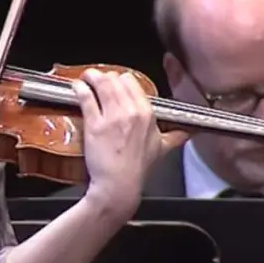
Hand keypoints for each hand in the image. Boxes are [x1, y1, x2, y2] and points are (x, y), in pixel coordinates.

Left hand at [72, 69, 186, 218]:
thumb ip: (175, 137)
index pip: (132, 82)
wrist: (119, 185)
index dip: (121, 80)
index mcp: (147, 113)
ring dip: (91, 77)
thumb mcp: (162, 150)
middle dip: (105, 77)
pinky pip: (86, 97)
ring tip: (86, 78)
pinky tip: (76, 87)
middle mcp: (131, 111)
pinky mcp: (94, 124)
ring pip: (101, 83)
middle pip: (115, 79)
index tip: (116, 83)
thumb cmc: (138, 170)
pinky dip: (80, 88)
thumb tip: (187, 133)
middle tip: (98, 81)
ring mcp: (112, 117)